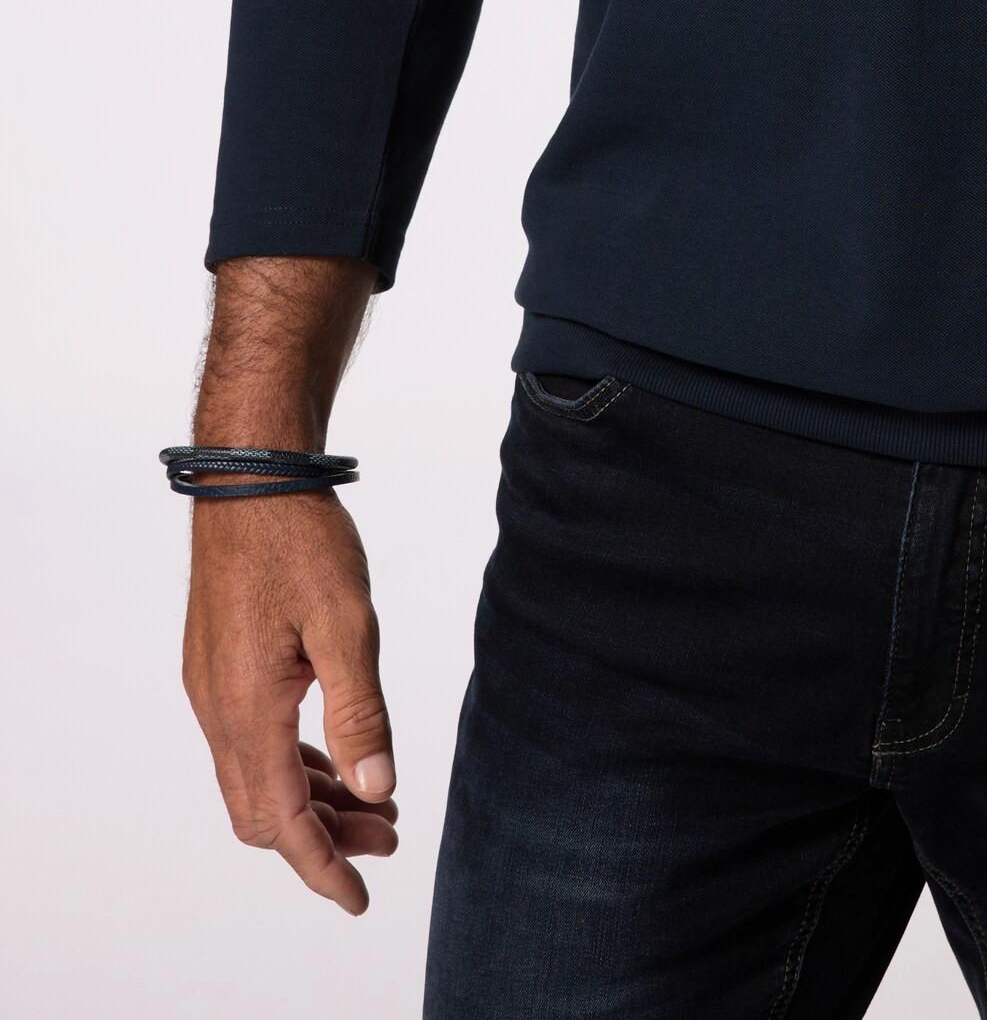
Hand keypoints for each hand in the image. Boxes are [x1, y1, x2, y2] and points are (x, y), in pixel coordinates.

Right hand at [181, 488, 399, 914]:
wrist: (249, 476)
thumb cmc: (300, 537)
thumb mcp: (348, 624)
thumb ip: (361, 713)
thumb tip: (377, 792)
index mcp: (248, 709)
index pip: (283, 821)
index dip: (322, 867)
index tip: (358, 898)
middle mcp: (218, 709)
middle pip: (265, 810)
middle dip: (323, 838)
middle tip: (387, 838)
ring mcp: (212, 687)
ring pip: (256, 777)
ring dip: (312, 798)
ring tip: (374, 803)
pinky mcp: (218, 664)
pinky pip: (250, 740)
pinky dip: (294, 761)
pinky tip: (334, 755)